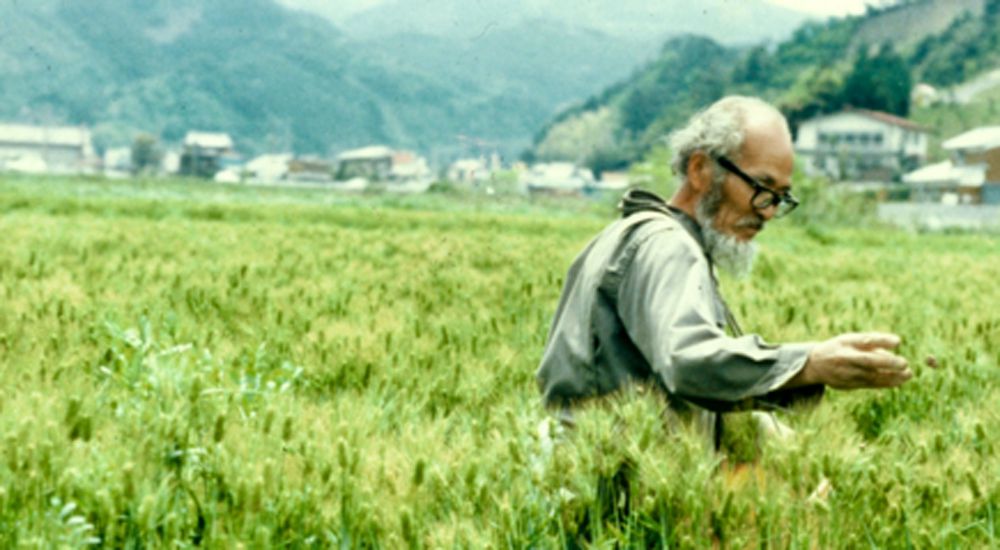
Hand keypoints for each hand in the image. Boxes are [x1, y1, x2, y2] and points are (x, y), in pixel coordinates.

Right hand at [794, 332, 911, 389]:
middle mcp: (845, 358)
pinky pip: (871, 384)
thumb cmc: (839, 348)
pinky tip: (899, 381)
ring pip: (872, 376)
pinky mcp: (849, 384)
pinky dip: (886, 383)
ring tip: (908, 374)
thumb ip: (870, 342)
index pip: (865, 341)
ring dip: (892, 376)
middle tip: (905, 363)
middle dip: (888, 362)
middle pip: (868, 361)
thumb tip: (894, 345)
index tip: (899, 341)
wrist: (815, 365)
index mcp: (845, 343)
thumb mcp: (849, 339)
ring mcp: (847, 373)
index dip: (882, 341)